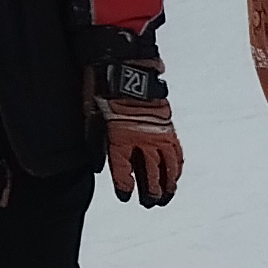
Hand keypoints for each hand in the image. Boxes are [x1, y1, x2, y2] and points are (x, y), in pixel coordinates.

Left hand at [89, 47, 182, 207]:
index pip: (124, 170)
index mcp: (121, 138)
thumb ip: (95, 140)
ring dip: (168, 183)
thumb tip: (97, 161)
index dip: (125, 186)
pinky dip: (177, 164)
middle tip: (149, 203)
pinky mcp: (169, 125)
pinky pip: (177, 151)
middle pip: (151, 173)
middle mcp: (143, 139)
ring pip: (168, 166)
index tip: (126, 196)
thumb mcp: (90, 115)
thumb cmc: (104, 87)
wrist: (125, 64)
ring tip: (167, 195)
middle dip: (151, 191)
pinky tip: (176, 172)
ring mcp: (159, 133)